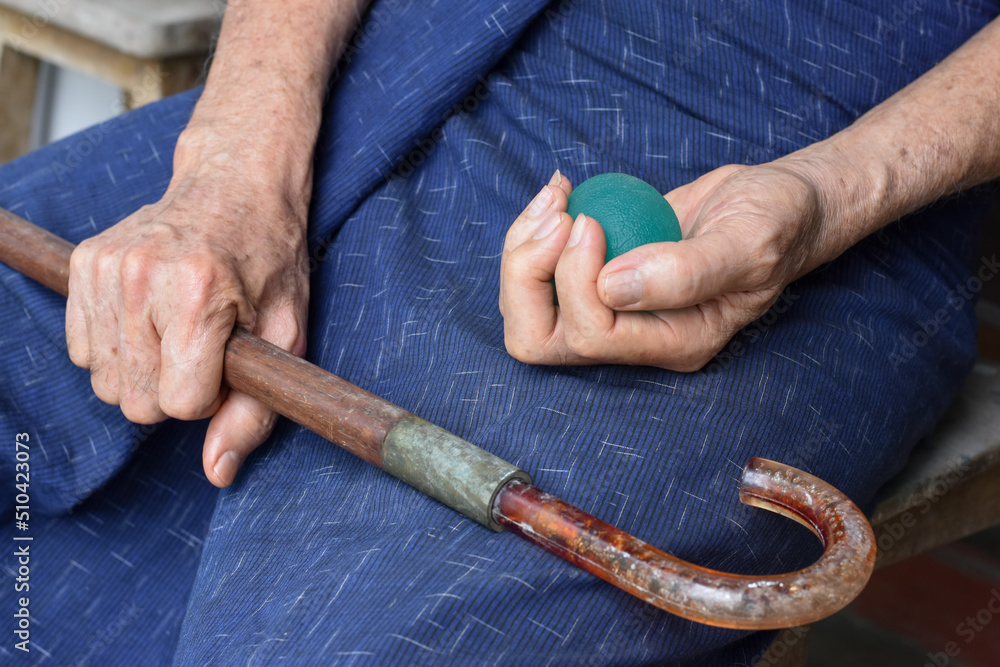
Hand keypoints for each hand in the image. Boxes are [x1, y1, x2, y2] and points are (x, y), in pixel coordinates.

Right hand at [66, 130, 309, 486]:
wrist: (237, 184)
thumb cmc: (269, 260)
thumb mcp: (287, 335)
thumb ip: (255, 411)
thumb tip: (217, 473)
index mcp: (199, 295)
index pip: (179, 405)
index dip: (209, 396)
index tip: (226, 363)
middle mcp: (143, 279)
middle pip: (136, 402)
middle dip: (174, 390)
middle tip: (204, 347)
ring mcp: (106, 269)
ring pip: (106, 382)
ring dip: (144, 371)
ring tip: (178, 329)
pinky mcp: (84, 264)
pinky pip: (82, 350)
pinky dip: (116, 348)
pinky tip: (149, 318)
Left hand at [500, 161, 844, 370]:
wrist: (776, 204)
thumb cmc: (776, 222)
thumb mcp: (749, 241)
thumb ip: (687, 271)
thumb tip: (612, 286)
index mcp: (673, 342)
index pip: (591, 335)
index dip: (574, 278)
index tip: (592, 220)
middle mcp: (634, 336)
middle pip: (538, 337)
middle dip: (526, 274)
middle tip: (557, 214)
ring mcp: (611, 307)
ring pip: (527, 307)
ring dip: (523, 248)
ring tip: (557, 196)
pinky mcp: (597, 276)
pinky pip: (538, 272)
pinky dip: (533, 229)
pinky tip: (562, 190)